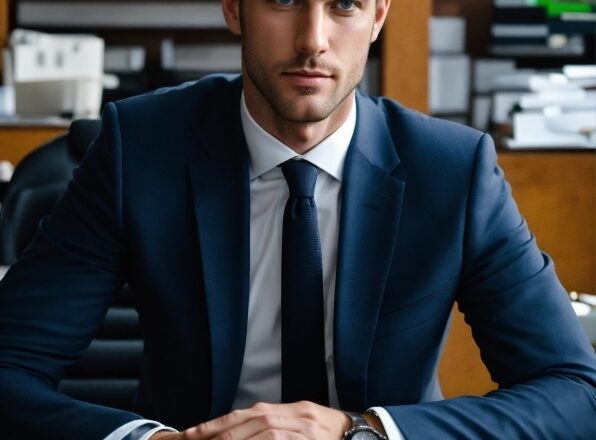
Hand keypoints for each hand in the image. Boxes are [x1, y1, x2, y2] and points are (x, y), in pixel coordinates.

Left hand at [155, 401, 350, 439]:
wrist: (359, 436)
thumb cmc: (326, 432)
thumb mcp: (299, 421)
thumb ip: (271, 423)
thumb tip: (237, 429)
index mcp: (289, 410)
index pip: (246, 415)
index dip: (217, 424)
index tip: (191, 434)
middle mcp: (296, 418)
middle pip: (252, 423)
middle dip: (220, 434)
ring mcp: (303, 432)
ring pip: (264, 435)